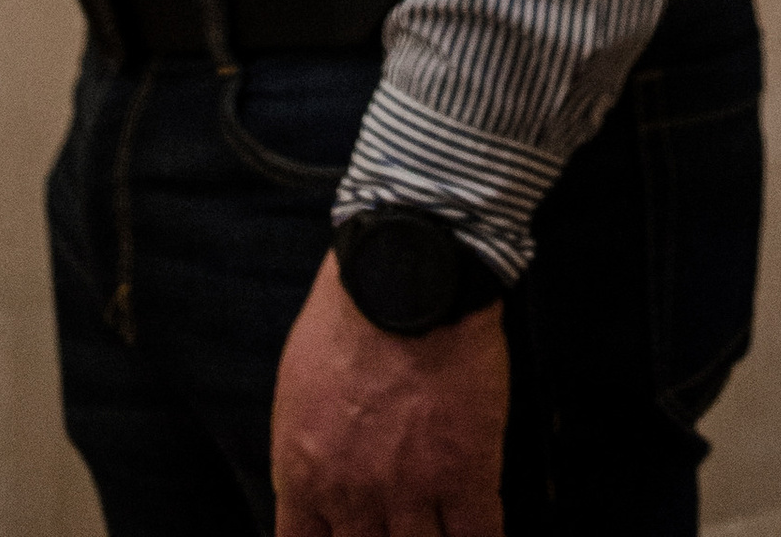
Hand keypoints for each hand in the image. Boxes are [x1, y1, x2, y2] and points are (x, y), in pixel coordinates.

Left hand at [270, 252, 506, 536]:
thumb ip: (306, 451)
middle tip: (396, 525)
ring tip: (437, 525)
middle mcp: (353, 496)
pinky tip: (481, 533)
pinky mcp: (467, 472)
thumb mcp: (298, 389)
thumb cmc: (348, 314)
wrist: (405, 270)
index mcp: (303, 476)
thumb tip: (316, 485)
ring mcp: (412, 489)